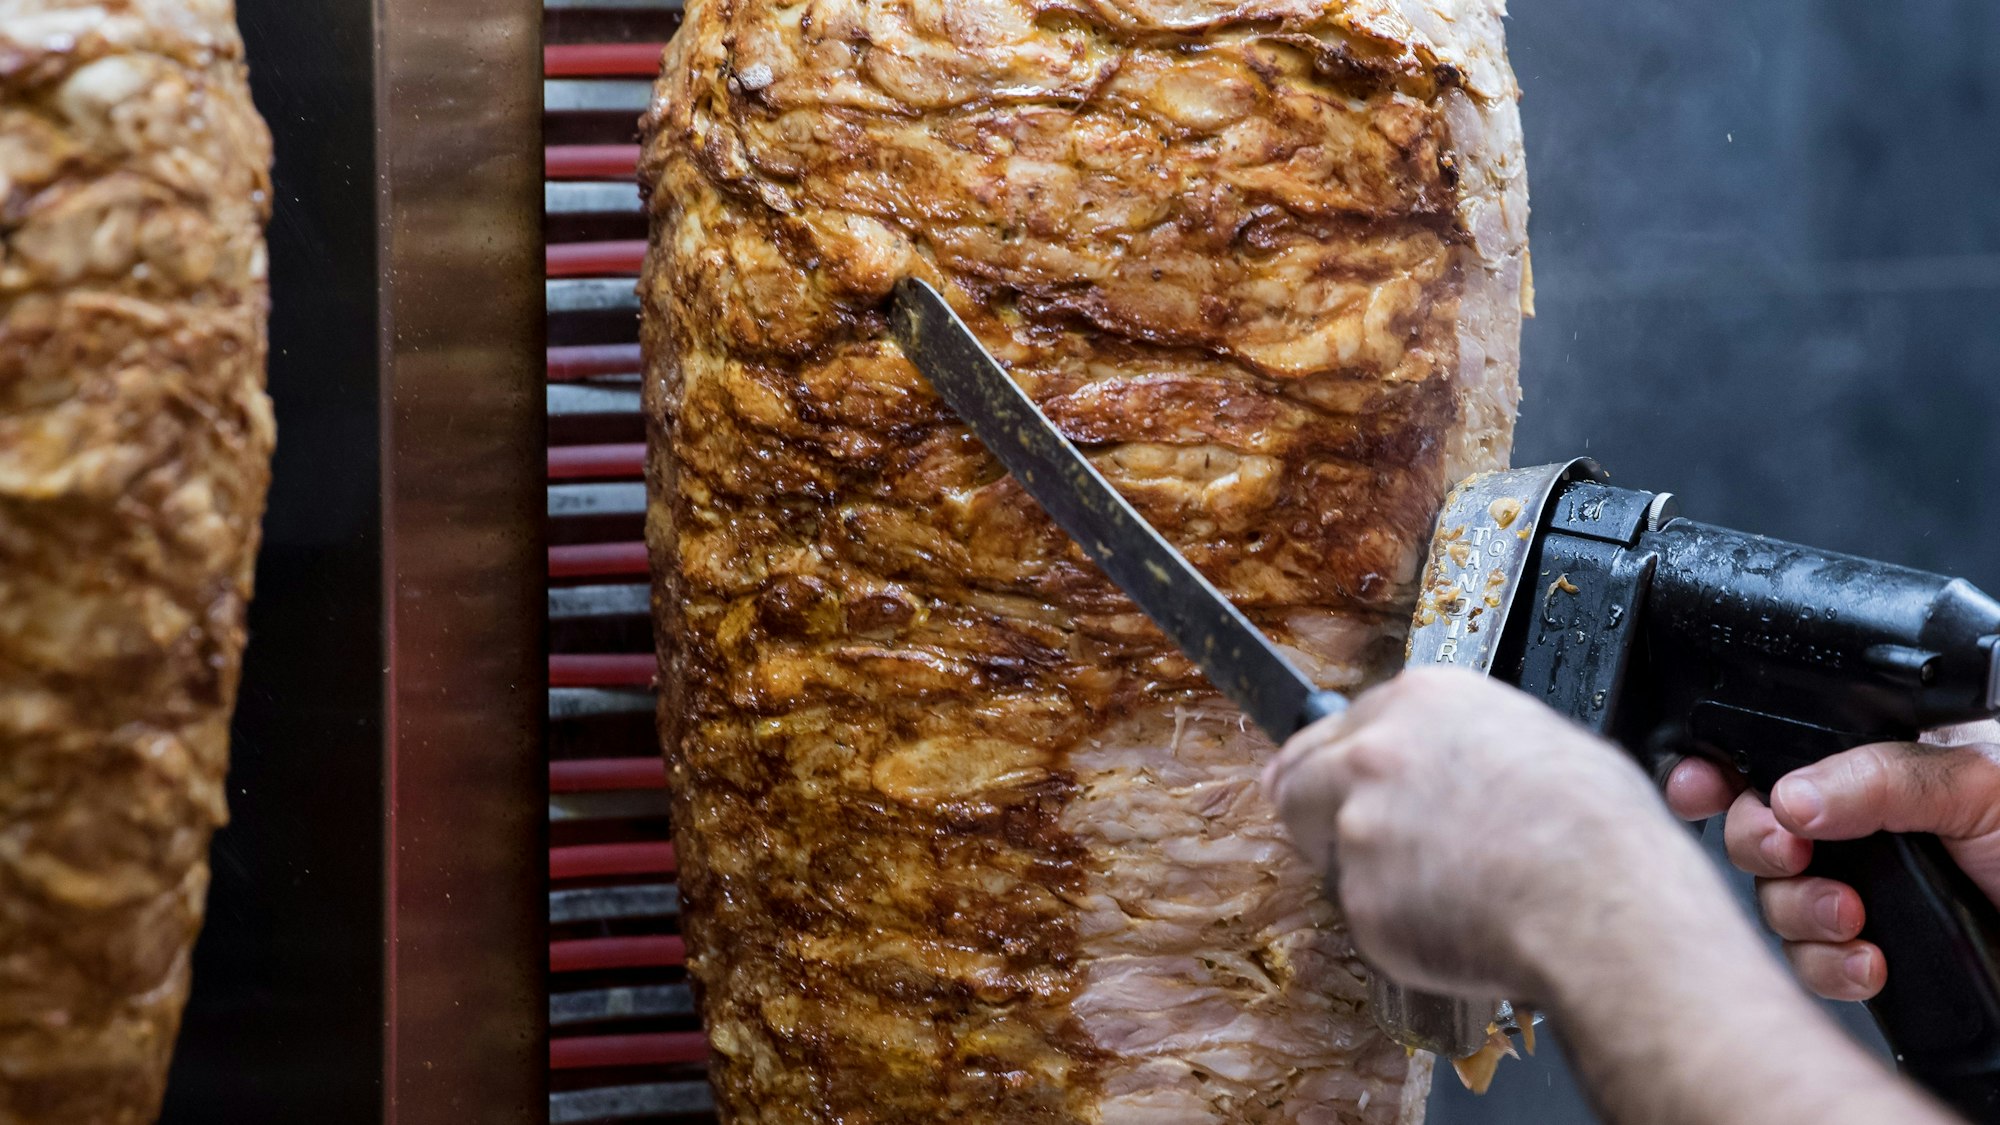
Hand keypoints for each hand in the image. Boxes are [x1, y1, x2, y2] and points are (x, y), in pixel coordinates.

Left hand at [1263, 668, 1709, 1001]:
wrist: (1604, 903)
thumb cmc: (1598, 828)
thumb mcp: (1540, 740)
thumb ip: (1463, 742)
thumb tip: (1459, 762)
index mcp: (1422, 701)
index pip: (1340, 728)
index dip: (1341, 765)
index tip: (1337, 785)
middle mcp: (1375, 753)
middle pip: (1299, 779)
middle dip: (1316, 811)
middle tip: (1345, 844)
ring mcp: (1360, 825)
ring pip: (1332, 855)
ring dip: (1367, 875)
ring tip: (1444, 892)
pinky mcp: (1361, 898)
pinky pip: (1367, 917)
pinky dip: (1398, 929)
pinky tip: (1456, 925)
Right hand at [1664, 723, 1999, 1000]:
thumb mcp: (1978, 784)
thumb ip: (1880, 776)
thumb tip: (1788, 792)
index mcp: (1877, 764)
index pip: (1775, 753)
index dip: (1724, 767)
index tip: (1702, 784)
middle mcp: (1860, 827)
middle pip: (1757, 827)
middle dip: (1760, 843)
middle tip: (1791, 850)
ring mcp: (1864, 891)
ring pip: (1775, 900)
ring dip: (1800, 912)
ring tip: (1850, 919)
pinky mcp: (1870, 952)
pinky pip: (1811, 962)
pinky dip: (1831, 966)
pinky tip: (1870, 962)